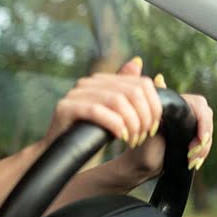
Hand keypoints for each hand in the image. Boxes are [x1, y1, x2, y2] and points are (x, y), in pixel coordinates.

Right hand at [44, 56, 215, 186]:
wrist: (62, 156)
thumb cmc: (91, 137)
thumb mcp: (117, 115)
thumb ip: (129, 92)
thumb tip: (137, 61)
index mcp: (102, 81)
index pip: (140, 83)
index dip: (154, 106)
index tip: (153, 128)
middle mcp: (88, 83)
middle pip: (132, 91)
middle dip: (144, 117)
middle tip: (143, 136)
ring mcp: (75, 94)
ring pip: (117, 100)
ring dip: (131, 123)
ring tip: (132, 140)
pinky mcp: (66, 107)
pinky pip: (97, 110)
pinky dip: (114, 124)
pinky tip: (119, 137)